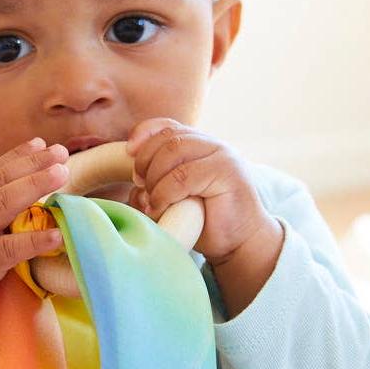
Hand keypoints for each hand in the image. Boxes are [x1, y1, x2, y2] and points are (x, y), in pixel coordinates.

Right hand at [0, 138, 68, 328]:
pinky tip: (57, 234)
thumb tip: (22, 203)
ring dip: (34, 186)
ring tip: (62, 176)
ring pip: (2, 204)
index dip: (16, 156)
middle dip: (31, 164)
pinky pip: (9, 249)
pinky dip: (34, 240)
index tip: (41, 144)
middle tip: (60, 155)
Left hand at [125, 119, 278, 266]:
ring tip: (153, 202)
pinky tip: (162, 207)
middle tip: (141, 187)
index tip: (129, 155)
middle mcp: (211, 145)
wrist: (240, 243)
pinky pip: (183, 176)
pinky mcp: (227, 173)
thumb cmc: (205, 223)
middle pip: (166, 138)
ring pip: (172, 152)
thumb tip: (134, 188)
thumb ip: (154, 188)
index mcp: (198, 145)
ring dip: (154, 179)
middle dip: (145, 162)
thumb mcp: (174, 201)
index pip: (165, 126)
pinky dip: (164, 193)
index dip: (143, 135)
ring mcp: (221, 156)